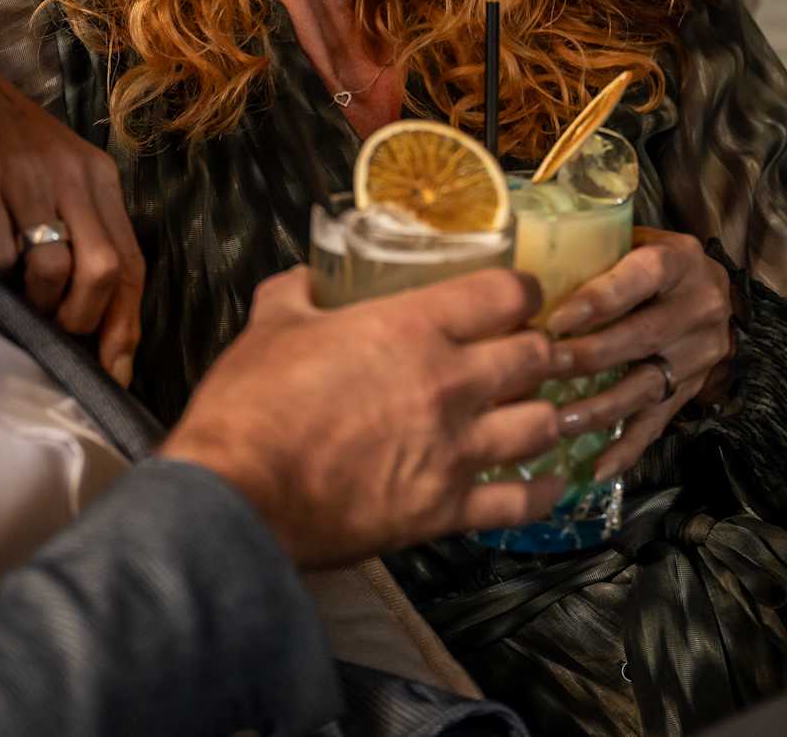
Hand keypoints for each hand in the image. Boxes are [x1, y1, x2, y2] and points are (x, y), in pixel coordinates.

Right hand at [0, 61, 144, 383]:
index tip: (117, 368)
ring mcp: (24, 178)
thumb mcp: (62, 170)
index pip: (132, 260)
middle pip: (103, 270)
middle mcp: (70, 176)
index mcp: (98, 177)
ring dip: (36, 301)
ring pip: (51, 268)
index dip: (128, 322)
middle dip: (84, 319)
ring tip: (20, 295)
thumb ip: (86, 225)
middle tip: (59, 332)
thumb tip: (99, 309)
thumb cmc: (8, 137)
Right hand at [160, 267, 564, 568]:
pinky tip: (549, 482)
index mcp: (412, 328)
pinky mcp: (444, 510)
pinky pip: (518, 502)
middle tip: (530, 352)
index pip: (505, 293)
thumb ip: (295, 294)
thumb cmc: (250, 407)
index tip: (519, 297)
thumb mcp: (270, 328)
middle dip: (539, 350)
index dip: (522, 291)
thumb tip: (303, 277)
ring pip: (541, 425)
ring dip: (545, 414)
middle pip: (535, 356)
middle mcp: (450, 385)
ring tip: (540, 410)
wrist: (237, 498)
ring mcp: (454, 451)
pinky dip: (540, 492)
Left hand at [541, 227, 735, 480]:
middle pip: (641, 337)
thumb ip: (593, 252)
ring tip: (558, 421)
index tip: (556, 320)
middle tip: (541, 369)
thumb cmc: (651, 262)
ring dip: (600, 407)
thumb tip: (519, 270)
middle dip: (587, 357)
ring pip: (646, 386)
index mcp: (680, 261)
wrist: (713, 291)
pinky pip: (657, 423)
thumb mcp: (635, 241)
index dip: (599, 299)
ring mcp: (699, 355)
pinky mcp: (692, 391)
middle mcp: (699, 307)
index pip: (642, 277)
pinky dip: (626, 449)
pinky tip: (595, 468)